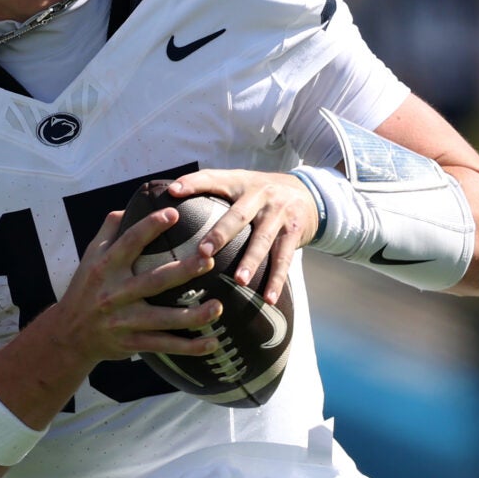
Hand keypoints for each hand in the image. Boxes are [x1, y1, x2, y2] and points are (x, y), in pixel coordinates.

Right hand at [36, 201, 222, 367]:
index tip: (174, 214)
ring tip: (218, 306)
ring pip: (164, 319)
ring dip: (194, 315)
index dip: (150, 227)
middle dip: (184, 271)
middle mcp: (115, 294)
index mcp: (105, 268)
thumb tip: (129, 205)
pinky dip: (190, 347)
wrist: (69, 335)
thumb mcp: (89, 257)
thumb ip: (109, 230)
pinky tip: (213, 342)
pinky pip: (165, 345)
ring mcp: (124, 321)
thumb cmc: (85, 289)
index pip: (129, 243)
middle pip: (154, 281)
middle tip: (209, 260)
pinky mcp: (132, 343)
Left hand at [158, 167, 319, 305]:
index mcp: (240, 183)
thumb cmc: (261, 194)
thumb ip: (211, 188)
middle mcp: (260, 195)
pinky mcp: (295, 231)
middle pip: (238, 216)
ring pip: (263, 239)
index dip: (194, 183)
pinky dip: (277, 280)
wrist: (308, 193)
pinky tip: (269, 298)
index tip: (173, 191)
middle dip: (221, 234)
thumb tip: (170, 195)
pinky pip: (285, 258)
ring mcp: (279, 214)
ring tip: (238, 280)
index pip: (214, 179)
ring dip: (251, 261)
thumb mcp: (240, 184)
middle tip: (204, 252)